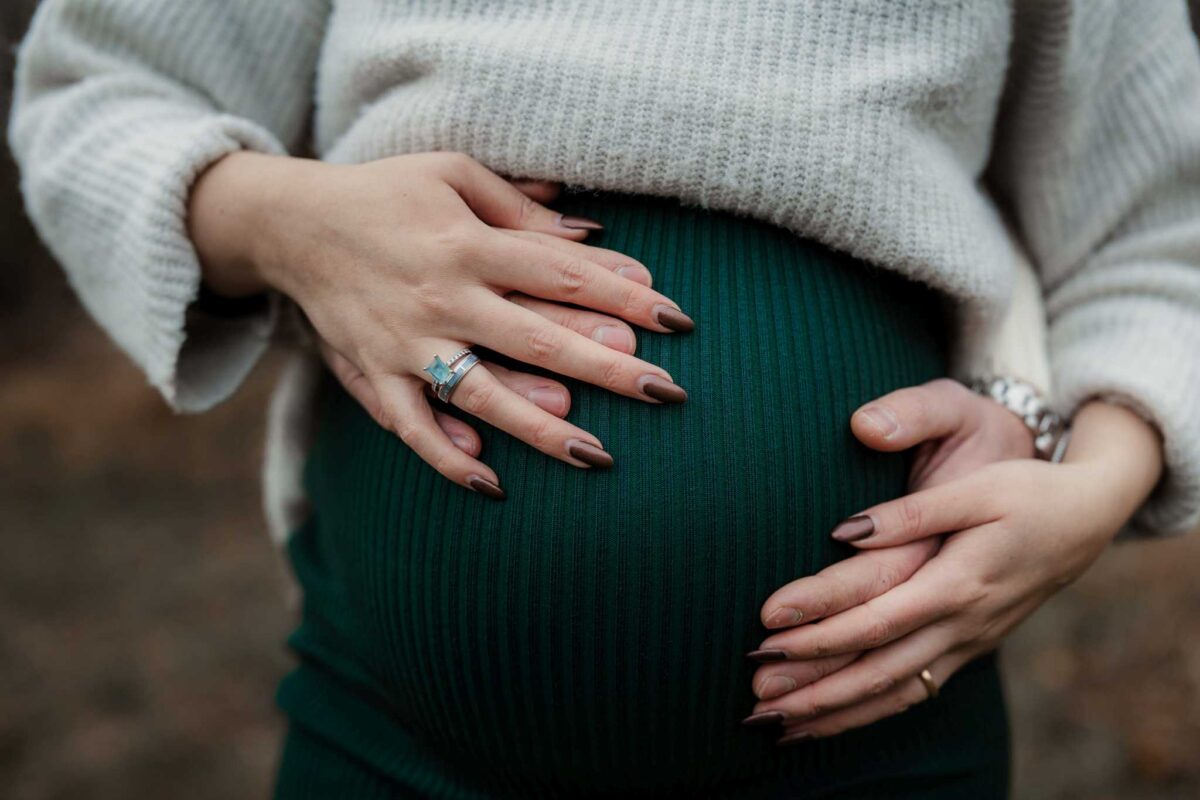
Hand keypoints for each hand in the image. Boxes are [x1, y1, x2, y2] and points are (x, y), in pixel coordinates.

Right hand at [189, 151, 693, 496]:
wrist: (291, 224)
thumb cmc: (385, 193)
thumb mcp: (452, 174)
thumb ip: (521, 207)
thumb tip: (590, 234)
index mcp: (468, 243)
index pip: (560, 273)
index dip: (623, 296)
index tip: (676, 321)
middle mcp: (441, 296)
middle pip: (535, 339)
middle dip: (606, 368)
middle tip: (666, 393)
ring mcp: (405, 342)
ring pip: (481, 393)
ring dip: (540, 426)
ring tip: (597, 455)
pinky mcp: (373, 373)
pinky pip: (410, 424)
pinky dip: (445, 456)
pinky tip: (490, 484)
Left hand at [745, 379, 1032, 713]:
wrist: (1087, 519)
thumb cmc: (1027, 492)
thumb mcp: (975, 488)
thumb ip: (910, 511)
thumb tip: (845, 530)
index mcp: (957, 581)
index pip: (875, 617)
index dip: (819, 629)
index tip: (765, 629)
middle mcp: (961, 624)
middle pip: (877, 668)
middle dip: (813, 688)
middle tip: (754, 696)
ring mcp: (967, 644)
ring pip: (893, 692)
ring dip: (834, 713)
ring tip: (776, 724)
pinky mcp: (967, 649)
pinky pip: (913, 694)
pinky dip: (868, 713)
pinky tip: (830, 723)